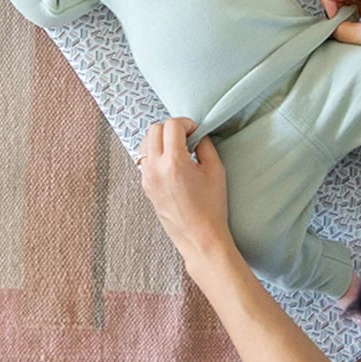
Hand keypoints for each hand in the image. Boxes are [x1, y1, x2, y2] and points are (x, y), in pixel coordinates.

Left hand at [138, 118, 232, 262]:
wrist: (199, 238)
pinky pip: (145, 158)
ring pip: (145, 142)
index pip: (172, 125)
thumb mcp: (215, 170)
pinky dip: (156, 152)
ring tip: (178, 149)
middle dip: (172, 128)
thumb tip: (197, 133)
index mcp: (174, 163)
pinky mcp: (145, 186)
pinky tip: (171, 162)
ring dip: (161, 138)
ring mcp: (147, 178)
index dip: (186, 123)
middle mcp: (156, 169)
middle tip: (187, 137)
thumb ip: (205, 145)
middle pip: (154, 129)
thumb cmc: (211, 206)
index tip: (196, 131)